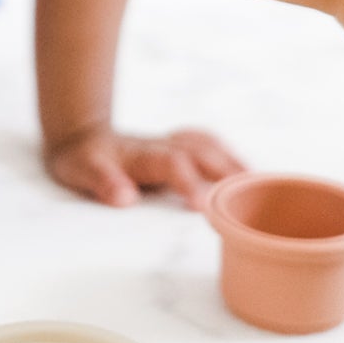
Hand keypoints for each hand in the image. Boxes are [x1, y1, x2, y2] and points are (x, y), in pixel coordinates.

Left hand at [45, 123, 244, 209]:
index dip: (189, 182)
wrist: (80, 135)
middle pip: (202, 151)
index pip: (173, 164)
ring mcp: (172, 143)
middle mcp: (163, 145)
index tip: (202, 207)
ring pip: (210, 146)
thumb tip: (125, 198)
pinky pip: (209, 146)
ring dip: (235, 162)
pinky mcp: (177, 147)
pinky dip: (229, 156)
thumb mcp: (80, 172)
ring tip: (263, 184)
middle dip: (228, 171)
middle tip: (255, 193)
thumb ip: (102, 183)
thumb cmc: (82, 159)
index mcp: (143, 154)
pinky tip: (245, 173)